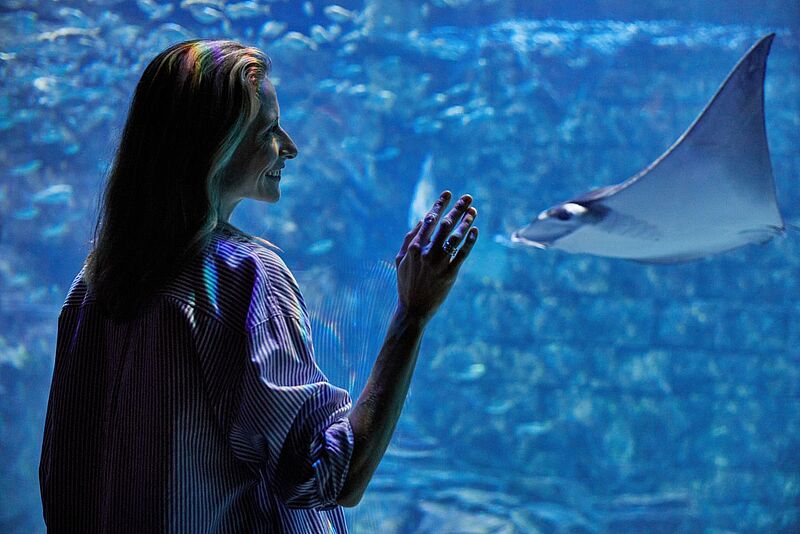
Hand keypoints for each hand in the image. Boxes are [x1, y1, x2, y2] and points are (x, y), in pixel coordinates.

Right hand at [394, 190, 478, 322]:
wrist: (413, 308)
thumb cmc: (406, 282)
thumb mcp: (401, 259)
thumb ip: (410, 239)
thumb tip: (421, 220)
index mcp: (414, 247)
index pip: (429, 219)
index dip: (440, 204)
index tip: (448, 193)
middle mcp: (427, 253)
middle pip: (445, 225)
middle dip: (458, 208)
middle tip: (468, 197)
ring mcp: (439, 264)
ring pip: (456, 238)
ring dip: (466, 222)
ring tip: (474, 212)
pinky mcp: (450, 274)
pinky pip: (462, 254)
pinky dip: (470, 241)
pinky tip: (475, 231)